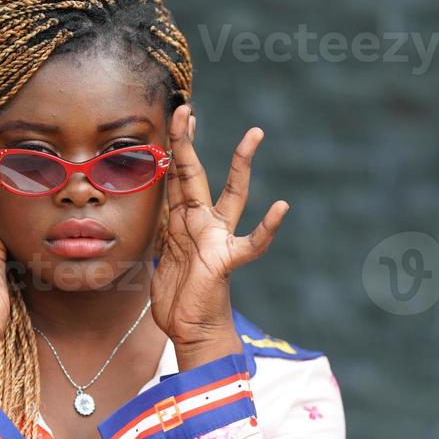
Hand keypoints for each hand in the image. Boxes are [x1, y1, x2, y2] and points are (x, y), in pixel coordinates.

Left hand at [151, 104, 288, 352]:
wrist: (191, 331)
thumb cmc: (178, 299)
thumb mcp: (161, 258)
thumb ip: (163, 232)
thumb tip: (157, 216)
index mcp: (184, 221)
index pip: (178, 176)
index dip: (176, 146)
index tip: (180, 116)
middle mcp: (203, 223)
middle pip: (195, 173)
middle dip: (188, 140)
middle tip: (186, 107)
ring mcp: (217, 239)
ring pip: (232, 195)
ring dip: (241, 165)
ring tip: (254, 135)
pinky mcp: (226, 261)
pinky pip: (251, 244)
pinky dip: (267, 229)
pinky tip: (280, 209)